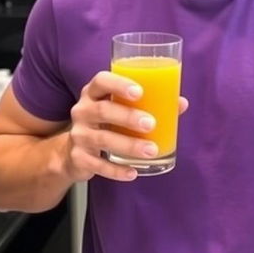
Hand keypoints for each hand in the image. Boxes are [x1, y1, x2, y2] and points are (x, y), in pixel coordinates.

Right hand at [65, 71, 188, 181]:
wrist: (72, 149)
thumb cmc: (107, 120)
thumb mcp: (121, 107)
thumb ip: (149, 102)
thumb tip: (181, 103)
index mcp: (94, 92)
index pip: (101, 81)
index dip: (119, 84)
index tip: (140, 92)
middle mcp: (82, 111)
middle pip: (103, 110)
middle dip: (128, 117)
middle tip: (151, 124)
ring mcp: (78, 135)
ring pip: (102, 139)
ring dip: (128, 145)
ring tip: (151, 150)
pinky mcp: (78, 158)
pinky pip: (97, 165)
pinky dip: (116, 170)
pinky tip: (133, 172)